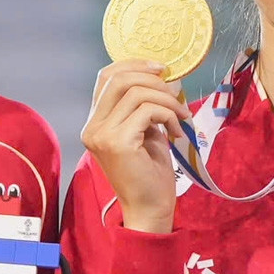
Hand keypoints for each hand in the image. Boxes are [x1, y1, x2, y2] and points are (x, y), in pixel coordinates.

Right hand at [82, 61, 190, 233]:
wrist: (149, 208)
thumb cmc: (149, 173)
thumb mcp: (146, 131)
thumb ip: (146, 105)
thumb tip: (166, 77)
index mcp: (95, 122)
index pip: (106, 77)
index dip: (134, 65)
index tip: (162, 69)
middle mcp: (92, 127)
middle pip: (119, 79)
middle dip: (153, 79)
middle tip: (176, 92)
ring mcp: (102, 135)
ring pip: (137, 93)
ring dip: (167, 100)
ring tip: (181, 117)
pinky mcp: (118, 142)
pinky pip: (147, 111)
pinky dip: (168, 114)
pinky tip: (175, 131)